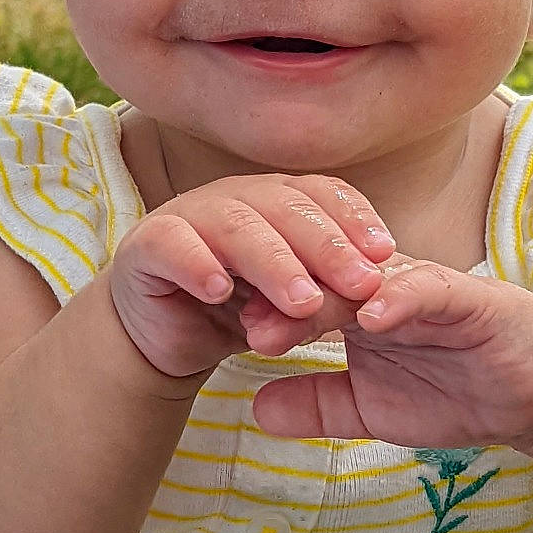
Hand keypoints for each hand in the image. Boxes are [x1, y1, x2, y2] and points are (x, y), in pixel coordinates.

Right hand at [105, 174, 397, 380]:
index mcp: (273, 199)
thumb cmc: (236, 311)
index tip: (386, 254)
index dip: (354, 218)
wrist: (163, 338)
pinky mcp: (145, 245)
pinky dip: (198, 264)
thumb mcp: (290, 303)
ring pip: (236, 226)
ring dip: (274, 263)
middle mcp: (233, 197)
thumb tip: (371, 288)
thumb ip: (326, 291)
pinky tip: (220, 290)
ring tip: (302, 303)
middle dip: (327, 246)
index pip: (320, 194)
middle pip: (284, 207)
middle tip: (359, 285)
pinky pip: (173, 245)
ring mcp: (187, 216)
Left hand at [247, 255, 532, 452]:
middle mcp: (379, 287)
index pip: (290, 296)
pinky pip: (428, 290)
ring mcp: (422, 288)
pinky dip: (399, 298)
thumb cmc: (455, 390)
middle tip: (228, 319)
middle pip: (313, 279)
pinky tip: (370, 315)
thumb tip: (254, 411)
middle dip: (269, 297)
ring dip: (320, 298)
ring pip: (361, 279)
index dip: (248, 307)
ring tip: (279, 322)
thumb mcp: (371, 409)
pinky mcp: (468, 298)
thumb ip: (317, 406)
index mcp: (352, 307)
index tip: (203, 325)